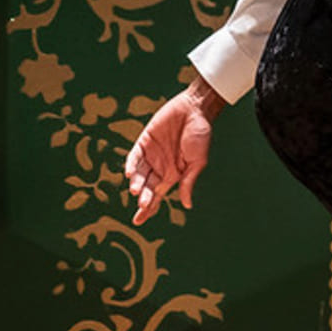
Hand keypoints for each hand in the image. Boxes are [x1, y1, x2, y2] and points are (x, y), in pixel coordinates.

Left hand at [125, 76, 225, 225]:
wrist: (195, 110)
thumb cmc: (201, 135)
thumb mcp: (198, 162)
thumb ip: (189, 182)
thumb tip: (186, 205)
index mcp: (173, 174)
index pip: (158, 195)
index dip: (148, 208)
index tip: (139, 221)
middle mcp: (160, 167)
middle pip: (147, 187)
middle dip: (144, 198)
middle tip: (142, 205)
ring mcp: (151, 154)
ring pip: (139, 174)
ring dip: (137, 183)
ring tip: (137, 190)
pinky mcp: (144, 141)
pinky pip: (134, 156)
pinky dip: (131, 165)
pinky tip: (130, 173)